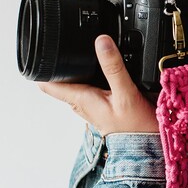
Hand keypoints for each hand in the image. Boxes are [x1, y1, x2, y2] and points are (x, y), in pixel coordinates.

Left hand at [37, 0, 160, 135]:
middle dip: (59, 64)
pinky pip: (90, 88)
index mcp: (81, 98)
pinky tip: (101, 69)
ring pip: (76, 84)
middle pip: (60, 82)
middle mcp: (82, 103)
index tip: (40, 51)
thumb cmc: (135, 127)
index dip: (40, 68)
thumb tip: (101, 41)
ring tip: (80, 52)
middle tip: (61, 44)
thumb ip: (113, 67)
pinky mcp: (103, 106)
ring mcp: (92, 106)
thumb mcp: (125, 93)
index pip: (48, 84)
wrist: (147, 146)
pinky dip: (91, 77)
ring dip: (75, 70)